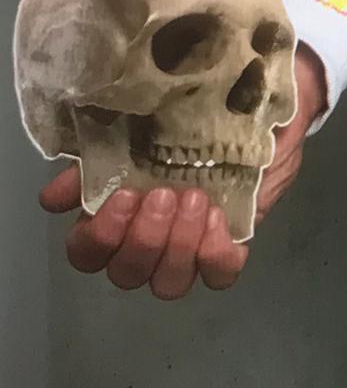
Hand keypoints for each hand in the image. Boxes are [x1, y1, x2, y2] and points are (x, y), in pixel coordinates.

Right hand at [38, 43, 329, 299]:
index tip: (124, 195)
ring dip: (178, 246)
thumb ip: (96, 160)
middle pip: (126, 274)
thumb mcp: (140, 128)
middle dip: (145, 239)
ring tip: (197, 200)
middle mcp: (149, 239)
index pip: (87, 254)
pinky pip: (218, 277)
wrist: (254, 102)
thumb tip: (52, 198)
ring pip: (167, 284)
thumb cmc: (193, 115)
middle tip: (166, 195)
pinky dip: (215, 253)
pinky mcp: (230, 248)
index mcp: (119, 214)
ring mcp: (190, 249)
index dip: (99, 237)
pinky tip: (220, 218)